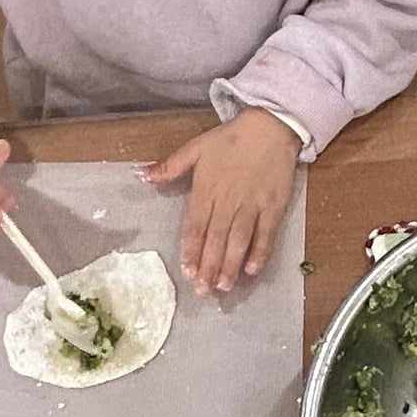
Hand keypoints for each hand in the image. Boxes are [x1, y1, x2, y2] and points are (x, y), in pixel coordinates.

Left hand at [144, 110, 299, 294]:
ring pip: (239, 240)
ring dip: (230, 264)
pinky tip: (252, 270)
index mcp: (206, 189)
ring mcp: (252, 205)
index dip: (191, 250)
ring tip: (224, 286)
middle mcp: (228, 201)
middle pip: (216, 238)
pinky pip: (266, 234)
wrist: (270, 127)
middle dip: (209, 266)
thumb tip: (142, 176)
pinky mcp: (274, 206)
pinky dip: (259, 252)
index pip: (195, 226)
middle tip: (203, 290)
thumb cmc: (231, 139)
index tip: (187, 271)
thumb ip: (170, 166)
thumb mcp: (196, 147)